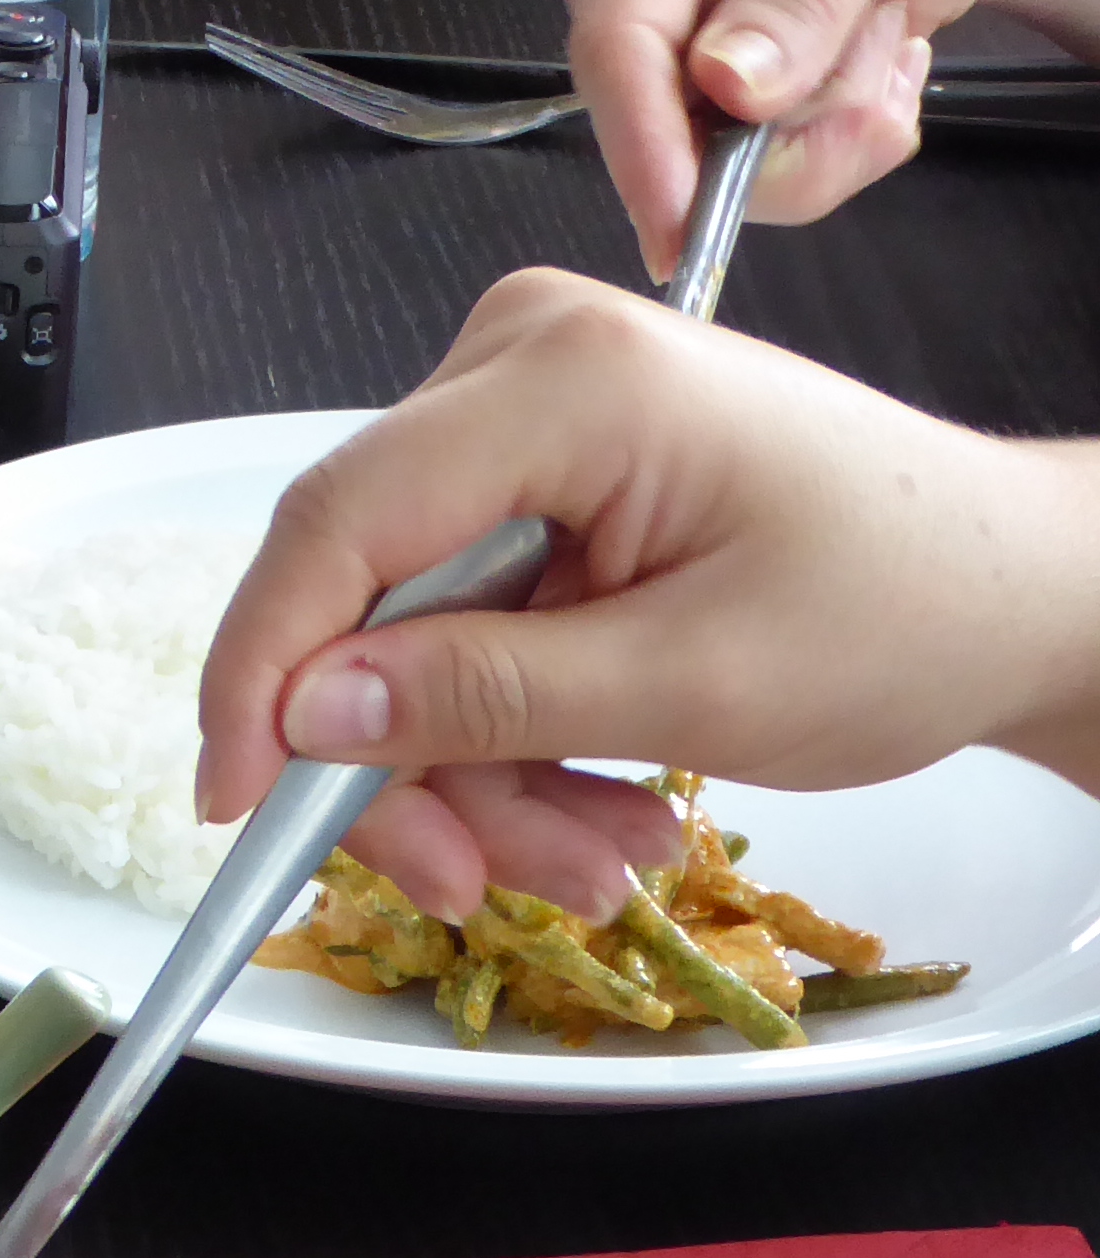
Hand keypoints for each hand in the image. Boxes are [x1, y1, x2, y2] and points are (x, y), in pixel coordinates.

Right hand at [191, 269, 1099, 919]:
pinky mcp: (535, 477)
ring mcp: (521, 418)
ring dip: (478, 774)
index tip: (237, 806)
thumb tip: (307, 719)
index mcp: (564, 380)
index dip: (265, 674)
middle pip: (365, 594)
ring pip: (406, 634)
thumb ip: (487, 696)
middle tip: (480, 887)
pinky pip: (458, 627)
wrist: (1019, 593)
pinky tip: (594, 804)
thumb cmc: (907, 610)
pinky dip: (509, 736)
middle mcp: (515, 369)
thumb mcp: (695, 682)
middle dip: (415, 762)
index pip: (339, 524)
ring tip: (595, 861)